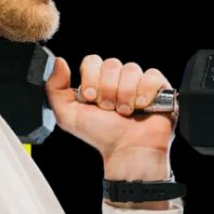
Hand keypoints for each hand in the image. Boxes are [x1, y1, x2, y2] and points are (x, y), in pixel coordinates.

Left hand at [44, 55, 176, 162]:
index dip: (91, 78)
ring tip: (125, 112)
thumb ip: (55, 88)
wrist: (127, 152)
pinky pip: (151, 75)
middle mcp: (118, 79)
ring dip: (125, 95)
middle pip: (111, 64)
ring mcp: (138, 82)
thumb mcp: (68, 115)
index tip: (91, 99)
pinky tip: (142, 107)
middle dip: (108, 90)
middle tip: (110, 109)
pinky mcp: (159, 88)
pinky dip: (145, 92)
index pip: (92, 61)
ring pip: (131, 69)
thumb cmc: (101, 136)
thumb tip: (58, 61)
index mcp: (97, 81)